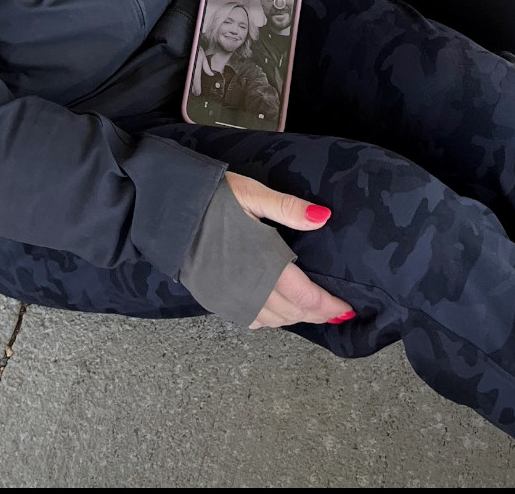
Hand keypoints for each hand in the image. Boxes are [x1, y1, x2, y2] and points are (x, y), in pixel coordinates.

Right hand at [224, 172, 353, 329]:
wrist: (168, 211)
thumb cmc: (212, 198)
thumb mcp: (252, 194)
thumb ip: (288, 208)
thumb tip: (323, 219)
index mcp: (261, 264)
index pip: (305, 296)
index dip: (328, 305)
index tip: (346, 309)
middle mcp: (246, 289)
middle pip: (291, 313)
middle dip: (317, 315)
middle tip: (335, 312)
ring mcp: (229, 298)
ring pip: (272, 321)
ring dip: (295, 319)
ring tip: (311, 312)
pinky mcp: (214, 299)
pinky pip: (250, 320)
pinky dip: (270, 321)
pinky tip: (277, 311)